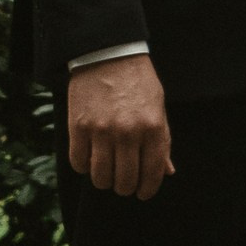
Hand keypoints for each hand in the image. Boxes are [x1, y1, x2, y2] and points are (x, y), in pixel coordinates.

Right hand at [66, 54, 173, 198]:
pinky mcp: (78, 127)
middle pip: (125, 182)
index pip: (152, 174)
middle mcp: (128, 132)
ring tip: (106, 170)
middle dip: (125, 186)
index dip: (147, 189)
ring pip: (101, 178)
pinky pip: (79, 164)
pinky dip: (84, 166)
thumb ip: (162, 141)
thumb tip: (167, 172)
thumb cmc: (137, 81)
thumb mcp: (158, 106)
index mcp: (153, 127)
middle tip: (123, 180)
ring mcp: (102, 131)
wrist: (107, 53)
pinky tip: (90, 156)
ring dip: (104, 179)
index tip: (142, 192)